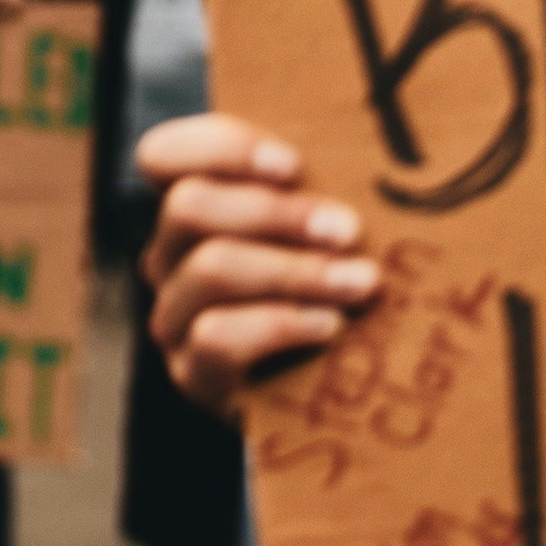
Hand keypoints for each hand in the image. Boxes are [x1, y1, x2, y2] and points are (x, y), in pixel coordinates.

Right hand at [137, 113, 379, 417]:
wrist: (326, 397)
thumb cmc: (332, 292)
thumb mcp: (322, 237)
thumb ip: (323, 195)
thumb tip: (382, 156)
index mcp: (193, 209)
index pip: (164, 156)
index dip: (218, 148)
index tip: (291, 165)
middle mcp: (170, 257)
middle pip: (189, 207)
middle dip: (275, 213)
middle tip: (347, 229)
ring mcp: (176, 316)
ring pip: (209, 269)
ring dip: (294, 270)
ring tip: (362, 282)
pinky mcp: (193, 373)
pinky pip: (217, 337)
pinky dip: (281, 324)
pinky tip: (331, 326)